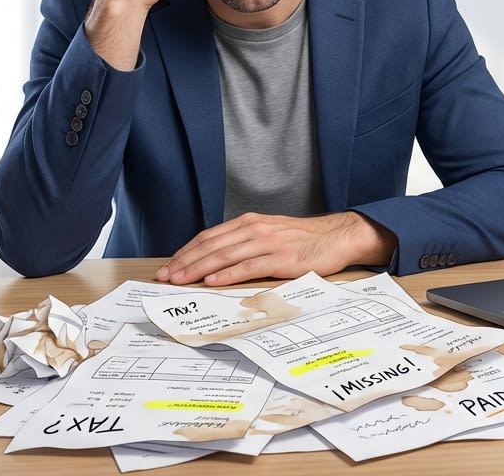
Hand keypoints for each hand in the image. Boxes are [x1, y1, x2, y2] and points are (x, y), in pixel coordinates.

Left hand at [155, 211, 397, 285]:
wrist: (339, 236)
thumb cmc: (305, 239)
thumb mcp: (271, 234)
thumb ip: (247, 242)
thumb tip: (219, 261)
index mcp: (250, 223)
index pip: (209, 237)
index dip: (186, 251)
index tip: (169, 266)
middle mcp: (254, 229)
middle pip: (211, 246)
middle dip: (185, 262)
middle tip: (165, 276)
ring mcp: (267, 242)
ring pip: (224, 255)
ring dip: (199, 269)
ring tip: (180, 280)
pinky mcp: (281, 258)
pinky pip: (248, 266)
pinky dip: (227, 274)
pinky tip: (212, 281)